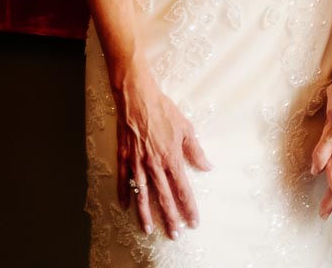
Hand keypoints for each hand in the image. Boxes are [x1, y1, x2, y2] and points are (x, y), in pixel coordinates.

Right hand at [114, 65, 212, 239]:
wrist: (137, 96)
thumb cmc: (163, 110)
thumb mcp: (185, 128)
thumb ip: (196, 150)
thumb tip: (207, 166)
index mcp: (172, 158)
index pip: (183, 189)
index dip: (189, 207)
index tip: (193, 222)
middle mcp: (154, 164)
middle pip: (163, 197)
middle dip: (170, 218)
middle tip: (175, 235)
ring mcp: (137, 162)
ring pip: (142, 193)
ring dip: (145, 213)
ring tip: (147, 229)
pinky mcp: (124, 156)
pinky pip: (124, 179)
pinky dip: (124, 193)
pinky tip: (124, 205)